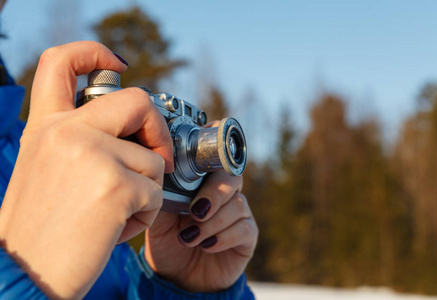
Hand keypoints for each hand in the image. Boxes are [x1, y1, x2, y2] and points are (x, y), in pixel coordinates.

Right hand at [0, 41, 172, 298]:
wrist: (26, 276)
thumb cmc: (43, 230)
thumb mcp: (49, 170)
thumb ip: (82, 142)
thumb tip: (131, 131)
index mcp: (46, 127)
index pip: (61, 62)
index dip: (93, 52)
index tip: (116, 62)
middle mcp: (66, 132)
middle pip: (138, 101)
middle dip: (158, 130)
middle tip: (158, 158)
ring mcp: (92, 155)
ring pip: (154, 160)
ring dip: (146, 190)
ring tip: (113, 213)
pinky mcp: (116, 186)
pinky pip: (157, 194)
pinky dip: (145, 214)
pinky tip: (114, 228)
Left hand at [144, 156, 257, 291]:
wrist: (177, 276)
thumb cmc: (168, 242)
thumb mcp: (159, 219)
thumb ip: (163, 198)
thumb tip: (162, 178)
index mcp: (204, 184)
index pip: (216, 163)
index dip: (209, 168)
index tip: (190, 182)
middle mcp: (226, 195)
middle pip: (233, 179)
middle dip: (214, 194)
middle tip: (195, 212)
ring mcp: (239, 215)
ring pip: (238, 206)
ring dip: (212, 223)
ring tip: (190, 237)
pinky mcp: (248, 237)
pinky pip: (244, 229)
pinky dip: (223, 237)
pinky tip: (206, 246)